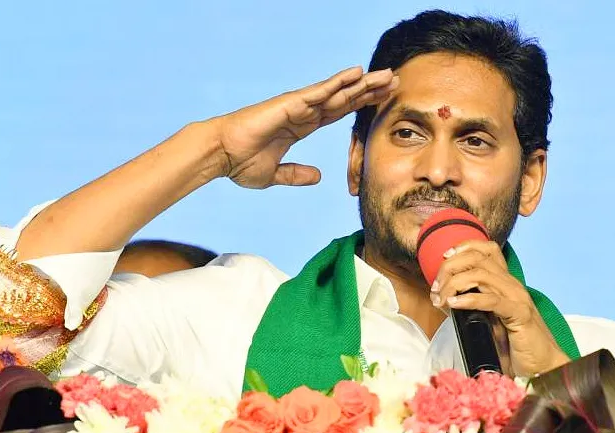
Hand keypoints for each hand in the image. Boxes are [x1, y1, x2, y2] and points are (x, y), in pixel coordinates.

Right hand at [213, 66, 396, 188]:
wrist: (220, 155)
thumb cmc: (240, 163)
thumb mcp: (276, 174)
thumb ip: (296, 174)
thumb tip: (317, 176)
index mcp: (301, 127)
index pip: (338, 113)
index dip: (360, 105)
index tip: (382, 100)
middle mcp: (303, 113)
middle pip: (344, 98)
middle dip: (370, 90)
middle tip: (394, 81)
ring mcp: (298, 106)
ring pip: (338, 91)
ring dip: (363, 83)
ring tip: (387, 75)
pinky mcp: (290, 103)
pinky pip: (320, 90)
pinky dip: (339, 81)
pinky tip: (357, 73)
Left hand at [429, 240, 569, 376]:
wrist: (543, 365)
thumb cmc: (514, 345)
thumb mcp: (489, 319)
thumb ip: (471, 306)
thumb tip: (444, 300)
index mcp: (506, 282)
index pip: (486, 249)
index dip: (463, 247)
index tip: (444, 259)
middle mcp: (512, 284)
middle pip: (476, 258)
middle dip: (450, 268)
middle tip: (436, 288)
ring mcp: (517, 297)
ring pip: (480, 274)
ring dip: (454, 284)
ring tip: (442, 299)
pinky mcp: (519, 314)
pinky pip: (491, 300)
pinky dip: (468, 299)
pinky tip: (454, 304)